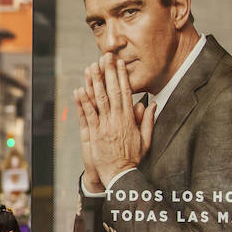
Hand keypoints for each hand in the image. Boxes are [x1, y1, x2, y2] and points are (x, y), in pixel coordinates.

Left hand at [77, 57, 154, 186]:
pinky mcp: (94, 134)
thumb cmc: (132, 157)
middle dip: (108, 73)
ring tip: (91, 67)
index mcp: (129, 119)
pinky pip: (87, 115)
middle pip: (111, 92)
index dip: (121, 77)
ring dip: (94, 83)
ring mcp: (104, 126)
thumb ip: (148, 121)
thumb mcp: (145, 139)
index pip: (125, 93)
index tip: (119, 63)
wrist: (120, 174)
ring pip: (98, 100)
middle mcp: (116, 120)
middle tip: (105, 57)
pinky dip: (83, 102)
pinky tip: (78, 90)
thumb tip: (152, 104)